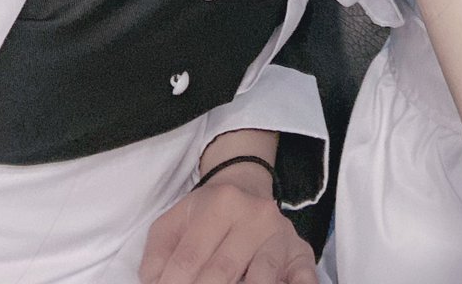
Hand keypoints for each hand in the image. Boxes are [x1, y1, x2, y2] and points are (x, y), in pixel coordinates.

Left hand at [138, 166, 317, 283]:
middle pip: (222, 271)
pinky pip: (303, 274)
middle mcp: (254, 215)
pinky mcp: (300, 251)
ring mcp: (279, 234)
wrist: (247, 187)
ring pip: (262, 275)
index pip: (189, 258)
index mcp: (220, 203)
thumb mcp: (175, 221)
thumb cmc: (207, 214)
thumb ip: (159, 255)